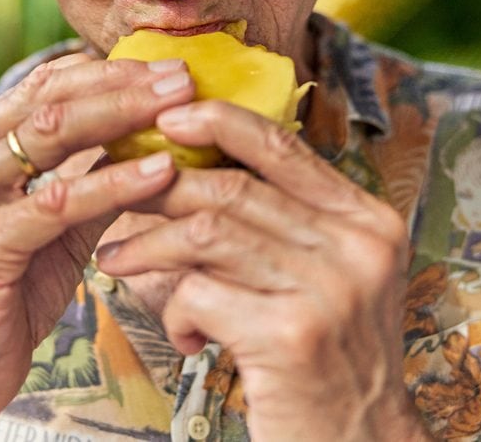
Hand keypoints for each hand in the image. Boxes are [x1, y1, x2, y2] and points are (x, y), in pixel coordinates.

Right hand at [0, 54, 192, 438]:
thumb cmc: (9, 294)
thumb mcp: (53, 224)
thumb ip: (89, 175)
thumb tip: (152, 132)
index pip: (39, 86)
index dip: (105, 73)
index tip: (163, 70)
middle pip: (46, 100)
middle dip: (121, 84)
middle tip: (181, 77)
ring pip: (49, 136)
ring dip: (122, 116)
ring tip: (178, 109)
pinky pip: (58, 202)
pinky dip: (114, 182)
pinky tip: (160, 172)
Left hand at [96, 101, 431, 440]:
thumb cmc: (328, 362)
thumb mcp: (330, 279)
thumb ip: (286, 225)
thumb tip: (199, 169)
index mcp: (367, 219)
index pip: (282, 145)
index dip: (217, 122)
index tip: (166, 119)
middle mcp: (357, 246)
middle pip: (232, 188)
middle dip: (159, 188)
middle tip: (113, 193)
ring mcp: (328, 290)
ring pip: (206, 234)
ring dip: (148, 246)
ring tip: (118, 259)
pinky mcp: (291, 336)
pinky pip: (199, 295)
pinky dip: (175, 312)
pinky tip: (186, 337)